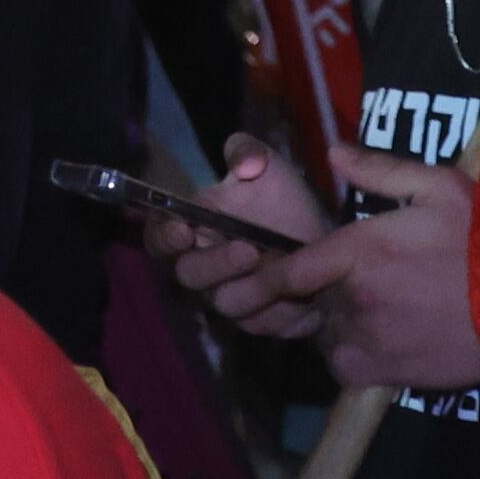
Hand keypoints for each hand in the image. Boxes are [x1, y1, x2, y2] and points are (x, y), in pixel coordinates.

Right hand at [158, 132, 339, 338]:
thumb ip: (248, 153)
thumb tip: (244, 162)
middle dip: (215, 265)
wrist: (321, 236)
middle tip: (248, 250)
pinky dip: (281, 313)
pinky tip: (302, 298)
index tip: (183, 228)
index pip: (158, 239)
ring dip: (252, 290)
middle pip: (189, 277)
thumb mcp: (267, 167)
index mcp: (191, 231)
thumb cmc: (281, 200)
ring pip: (226, 306)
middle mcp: (202, 269)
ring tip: (279, 270)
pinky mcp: (260, 322)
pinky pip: (262, 325)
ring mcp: (229, 299)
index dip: (163, 237)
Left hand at [274, 146, 479, 390]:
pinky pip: (344, 365)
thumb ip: (380, 169)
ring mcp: (370, 340)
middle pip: (309, 299)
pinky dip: (346, 353)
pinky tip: (371, 336)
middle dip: (315, 289)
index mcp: (360, 251)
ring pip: (325, 332)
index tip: (257, 271)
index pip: (290, 269)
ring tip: (363, 305)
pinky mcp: (388, 373)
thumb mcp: (439, 187)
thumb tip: (333, 151)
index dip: (269, 273)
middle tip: (343, 278)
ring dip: (332, 320)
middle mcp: (355, 299)